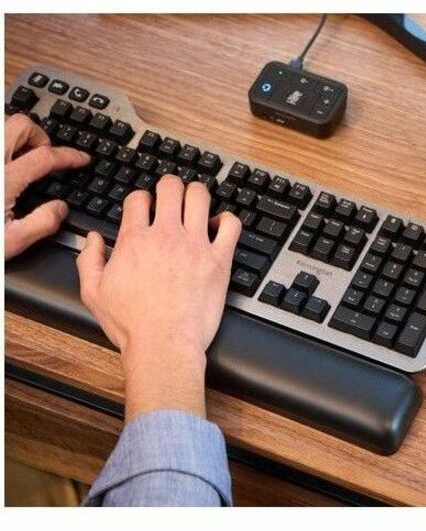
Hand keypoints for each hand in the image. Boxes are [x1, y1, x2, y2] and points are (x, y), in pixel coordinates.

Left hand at [4, 114, 89, 259]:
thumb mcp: (11, 243)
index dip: (70, 156)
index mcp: (6, 180)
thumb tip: (60, 208)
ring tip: (22, 156)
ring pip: (0, 126)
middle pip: (20, 125)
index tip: (81, 159)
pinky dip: (1, 148)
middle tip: (46, 154)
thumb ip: (43, 222)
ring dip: (15, 137)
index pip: (46, 156)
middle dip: (39, 134)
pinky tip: (3, 165)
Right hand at [76, 175, 241, 420]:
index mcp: (135, 240)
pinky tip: (220, 225)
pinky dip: (228, 219)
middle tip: (171, 195)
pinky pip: (231, 225)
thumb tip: (92, 239)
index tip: (144, 207)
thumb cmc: (132, 324)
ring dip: (197, 194)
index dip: (141, 198)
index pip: (138, 198)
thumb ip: (89, 259)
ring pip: (200, 196)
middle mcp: (166, 235)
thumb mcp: (93, 292)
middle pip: (171, 187)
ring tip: (195, 203)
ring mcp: (196, 245)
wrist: (164, 344)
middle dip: (169, 186)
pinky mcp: (219, 259)